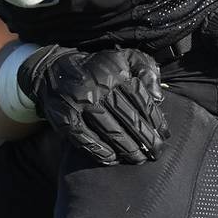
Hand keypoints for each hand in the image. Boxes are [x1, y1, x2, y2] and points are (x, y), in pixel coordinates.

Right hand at [19, 46, 168, 164]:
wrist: (53, 70)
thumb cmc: (96, 68)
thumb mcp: (123, 58)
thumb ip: (146, 70)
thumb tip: (158, 97)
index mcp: (114, 71)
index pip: (140, 98)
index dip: (155, 118)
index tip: (164, 133)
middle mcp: (97, 86)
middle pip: (128, 117)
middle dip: (146, 138)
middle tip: (157, 152)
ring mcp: (79, 103)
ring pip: (110, 131)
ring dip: (128, 148)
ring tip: (139, 159)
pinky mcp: (65, 118)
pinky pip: (86, 139)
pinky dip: (101, 151)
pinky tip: (113, 159)